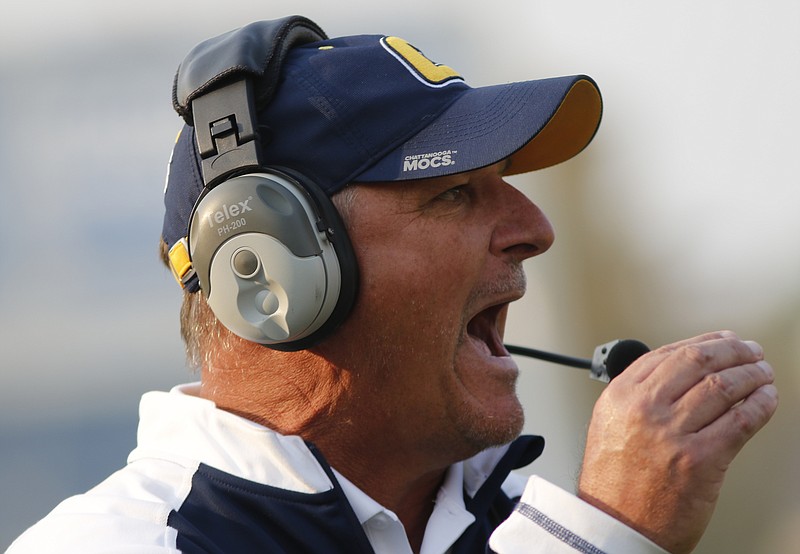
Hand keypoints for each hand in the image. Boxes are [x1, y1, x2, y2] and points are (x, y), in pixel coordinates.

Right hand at [577, 331, 777, 552]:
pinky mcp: (701, 460)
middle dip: (733, 350)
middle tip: (750, 350)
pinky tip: (766, 399)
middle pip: (698, 361)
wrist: (616, 527)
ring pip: (724, 386)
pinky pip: (741, 420)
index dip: (704, 341)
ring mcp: (672, 433)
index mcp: (620, 396)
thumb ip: (637, 395)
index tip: (723, 340)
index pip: (668, 352)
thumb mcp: (610, 425)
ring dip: (752, 375)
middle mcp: (644, 409)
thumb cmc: (614, 482)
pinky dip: (760, 405)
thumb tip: (678, 371)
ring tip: (763, 374)